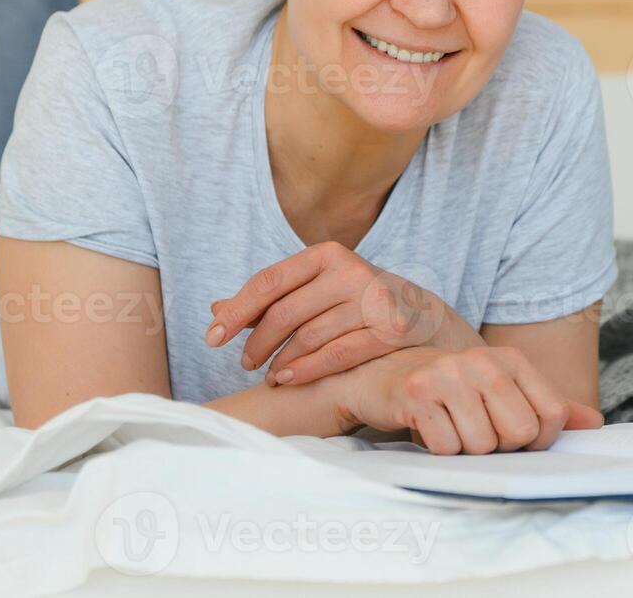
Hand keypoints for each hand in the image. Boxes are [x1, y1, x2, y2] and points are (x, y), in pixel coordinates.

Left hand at [205, 241, 477, 385]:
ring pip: (309, 336)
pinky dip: (307, 370)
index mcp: (327, 254)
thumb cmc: (354, 302)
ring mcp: (373, 299)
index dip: (236, 311)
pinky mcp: (391, 330)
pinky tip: (288, 379)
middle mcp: (351, 271)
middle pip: (285, 311)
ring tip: (268, 374)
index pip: (269, 281)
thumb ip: (270, 300)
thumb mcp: (315, 290)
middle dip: (256, 342)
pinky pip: (338, 355)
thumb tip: (215, 310)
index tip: (212, 336)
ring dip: (280, 361)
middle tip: (244, 362)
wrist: (420, 314)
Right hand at [328, 346, 603, 454]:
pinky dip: (439, 450)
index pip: (553, 414)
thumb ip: (548, 406)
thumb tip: (595, 424)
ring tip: (452, 427)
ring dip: (465, 450)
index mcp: (512, 360)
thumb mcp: (503, 390)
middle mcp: (483, 361)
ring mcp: (449, 374)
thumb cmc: (454, 390)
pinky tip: (430, 429)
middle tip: (479, 433)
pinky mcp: (417, 393)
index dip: (539, 440)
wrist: (386, 373)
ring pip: (481, 445)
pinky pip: (445, 448)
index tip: (517, 438)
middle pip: (519, 432)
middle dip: (501, 447)